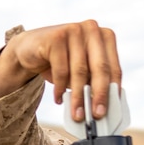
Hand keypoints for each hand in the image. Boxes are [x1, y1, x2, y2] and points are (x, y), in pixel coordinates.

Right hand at [0, 20, 121, 122]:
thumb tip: (104, 107)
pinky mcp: (56, 37)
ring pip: (80, 71)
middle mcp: (92, 29)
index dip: (112, 91)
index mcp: (105, 36)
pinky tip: (58, 98)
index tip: (109, 110)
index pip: (113, 67)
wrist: (30, 49)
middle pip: (100, 68)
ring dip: (78, 97)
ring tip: (76, 114)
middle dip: (98, 95)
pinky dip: (60, 88)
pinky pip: (61, 70)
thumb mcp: (81, 70)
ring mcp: (74, 30)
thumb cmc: (61, 61)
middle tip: (96, 115)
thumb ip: (94, 82)